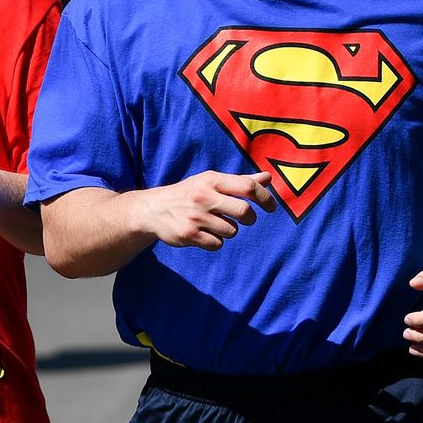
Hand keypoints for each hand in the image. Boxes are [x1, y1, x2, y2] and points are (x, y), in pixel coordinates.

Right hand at [137, 170, 274, 249]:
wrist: (153, 210)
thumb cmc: (189, 194)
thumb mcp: (211, 182)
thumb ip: (240, 181)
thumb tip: (268, 178)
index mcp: (211, 180)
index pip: (248, 186)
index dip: (265, 198)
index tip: (270, 207)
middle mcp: (203, 196)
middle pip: (245, 211)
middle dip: (249, 218)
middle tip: (244, 218)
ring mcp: (195, 216)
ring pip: (232, 231)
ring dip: (229, 230)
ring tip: (214, 224)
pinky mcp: (189, 235)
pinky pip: (217, 244)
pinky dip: (215, 241)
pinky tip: (204, 233)